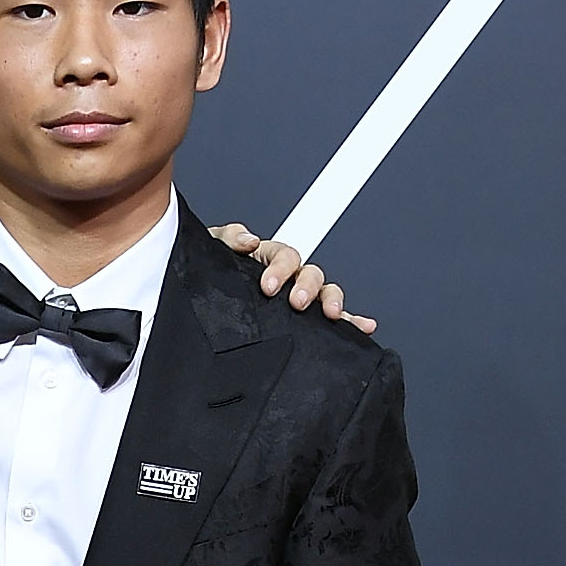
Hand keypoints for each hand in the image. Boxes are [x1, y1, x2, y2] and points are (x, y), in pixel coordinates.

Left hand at [212, 221, 376, 333]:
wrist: (202, 301)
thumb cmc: (211, 276)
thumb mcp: (212, 251)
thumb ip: (228, 239)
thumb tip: (248, 240)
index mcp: (268, 259)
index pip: (284, 255)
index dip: (280, 268)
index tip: (269, 286)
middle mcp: (288, 277)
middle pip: (310, 273)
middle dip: (307, 286)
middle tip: (296, 302)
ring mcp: (297, 297)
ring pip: (325, 292)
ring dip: (331, 300)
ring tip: (331, 313)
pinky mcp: (302, 321)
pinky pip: (333, 318)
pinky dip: (352, 320)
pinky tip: (363, 326)